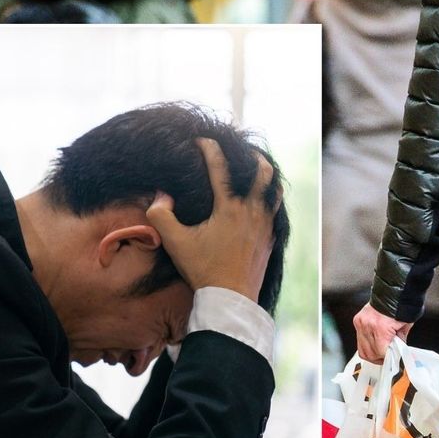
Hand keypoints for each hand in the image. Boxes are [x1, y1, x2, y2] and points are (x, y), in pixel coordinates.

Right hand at [146, 138, 281, 300]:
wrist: (231, 298)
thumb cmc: (203, 269)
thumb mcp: (176, 242)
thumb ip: (161, 215)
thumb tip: (161, 195)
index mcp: (229, 207)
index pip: (220, 167)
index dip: (210, 148)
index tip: (202, 139)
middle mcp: (252, 211)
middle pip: (262, 171)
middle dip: (251, 155)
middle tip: (240, 150)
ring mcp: (265, 225)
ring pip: (275, 190)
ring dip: (267, 176)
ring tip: (257, 169)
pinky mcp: (271, 239)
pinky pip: (277, 211)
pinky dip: (271, 199)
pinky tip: (264, 201)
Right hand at [353, 303, 412, 362]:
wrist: (394, 289)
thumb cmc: (402, 305)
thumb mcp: (405, 326)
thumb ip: (399, 341)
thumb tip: (397, 353)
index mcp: (381, 328)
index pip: (381, 352)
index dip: (388, 358)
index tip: (393, 359)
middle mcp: (368, 326)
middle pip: (370, 353)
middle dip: (380, 358)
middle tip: (387, 358)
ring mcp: (361, 323)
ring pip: (362, 349)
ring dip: (372, 353)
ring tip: (381, 352)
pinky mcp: (358, 320)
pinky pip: (359, 339)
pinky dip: (367, 344)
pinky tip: (375, 343)